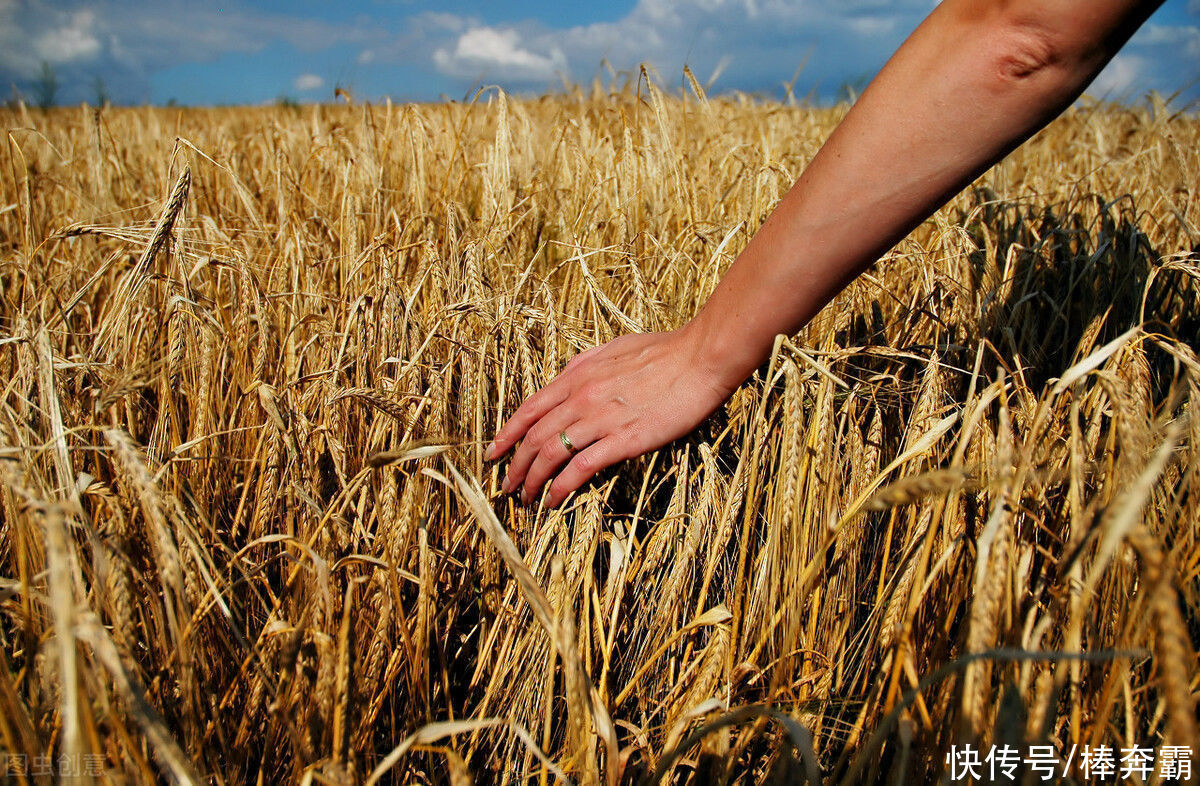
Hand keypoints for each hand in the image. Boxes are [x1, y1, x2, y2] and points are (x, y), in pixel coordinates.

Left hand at [484, 328, 735, 506]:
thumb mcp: (614, 348)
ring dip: (532, 481)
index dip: (506, 433)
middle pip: (533, 436)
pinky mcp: (623, 441)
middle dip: (514, 465)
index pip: (529, 409)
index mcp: (577, 375)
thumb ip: (585, 363)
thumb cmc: (664, 352)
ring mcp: (600, 420)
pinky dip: (561, 488)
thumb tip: (567, 374)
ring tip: (525, 499)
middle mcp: (581, 398)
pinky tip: (553, 501)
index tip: (493, 452)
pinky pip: (580, 468)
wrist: (700, 359)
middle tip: (506, 485)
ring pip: (550, 454)